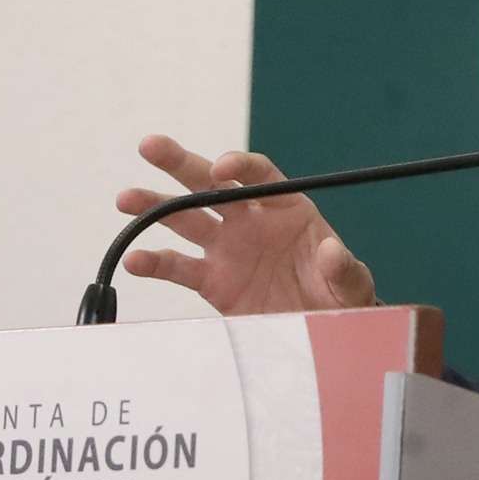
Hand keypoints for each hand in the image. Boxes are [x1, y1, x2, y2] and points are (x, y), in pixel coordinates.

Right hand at [114, 134, 376, 315]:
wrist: (322, 332)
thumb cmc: (338, 297)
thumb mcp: (351, 283)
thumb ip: (344, 268)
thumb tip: (332, 251)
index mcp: (286, 208)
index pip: (259, 175)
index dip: (240, 167)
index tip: (224, 168)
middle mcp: (250, 221)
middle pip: (211, 184)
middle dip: (181, 164)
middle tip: (150, 147)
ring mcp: (228, 249)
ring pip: (186, 218)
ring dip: (155, 207)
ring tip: (126, 200)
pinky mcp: (213, 281)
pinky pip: (179, 267)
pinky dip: (156, 262)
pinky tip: (134, 258)